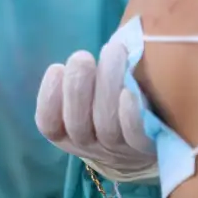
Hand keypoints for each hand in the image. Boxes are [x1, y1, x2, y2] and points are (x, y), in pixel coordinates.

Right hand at [36, 40, 156, 182]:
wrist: (149, 141)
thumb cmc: (112, 106)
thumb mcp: (90, 96)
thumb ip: (83, 77)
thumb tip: (85, 47)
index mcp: (67, 133)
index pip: (48, 123)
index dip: (49, 98)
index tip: (57, 68)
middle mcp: (89, 145)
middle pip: (76, 124)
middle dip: (77, 87)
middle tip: (82, 57)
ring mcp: (117, 150)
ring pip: (106, 125)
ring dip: (107, 87)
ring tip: (113, 52)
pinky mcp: (144, 148)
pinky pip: (135, 135)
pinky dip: (130, 114)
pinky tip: (129, 89)